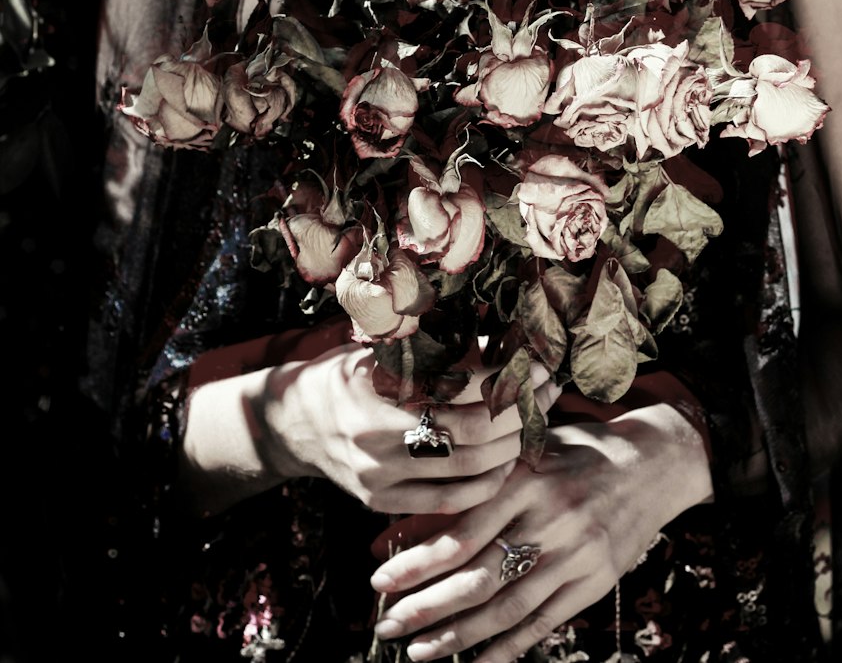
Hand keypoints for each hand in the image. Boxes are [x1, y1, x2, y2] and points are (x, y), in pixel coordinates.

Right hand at [181, 327, 558, 517]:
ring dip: (511, 450)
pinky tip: (505, 462)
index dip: (508, 381)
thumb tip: (502, 339)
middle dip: (521, 414)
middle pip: (473, 437)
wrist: (292, 423)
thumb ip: (438, 350)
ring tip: (535, 423)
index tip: (539, 365)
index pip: (463, 394)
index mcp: (379, 392)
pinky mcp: (382, 503)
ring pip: (468, 475)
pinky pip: (448, 503)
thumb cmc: (346, 373)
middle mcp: (377, 440)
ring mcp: (380, 478)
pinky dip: (485, 485)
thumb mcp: (383, 349)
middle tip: (549, 391)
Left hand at [368, 405, 712, 662]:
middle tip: (388, 624)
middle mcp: (551, 518)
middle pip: (478, 577)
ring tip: (417, 652)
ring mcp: (576, 554)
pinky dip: (507, 649)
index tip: (379, 581)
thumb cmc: (574, 451)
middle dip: (426, 608)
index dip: (416, 562)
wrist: (653, 462)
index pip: (461, 532)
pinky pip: (544, 624)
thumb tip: (400, 524)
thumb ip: (471, 486)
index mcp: (526, 479)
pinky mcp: (596, 581)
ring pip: (507, 608)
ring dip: (457, 637)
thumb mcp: (524, 453)